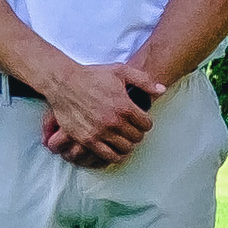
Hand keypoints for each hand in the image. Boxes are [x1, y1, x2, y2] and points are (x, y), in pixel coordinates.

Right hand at [48, 56, 162, 167]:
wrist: (64, 83)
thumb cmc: (93, 75)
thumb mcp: (121, 71)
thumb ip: (144, 80)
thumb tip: (162, 90)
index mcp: (124, 106)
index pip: (146, 124)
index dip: (146, 123)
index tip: (141, 120)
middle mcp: (113, 121)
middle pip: (137, 137)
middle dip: (137, 133)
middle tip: (132, 129)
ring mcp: (100, 132)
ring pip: (124, 148)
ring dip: (127, 144)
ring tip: (123, 139)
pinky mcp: (87, 140)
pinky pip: (107, 156)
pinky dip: (114, 155)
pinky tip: (114, 149)